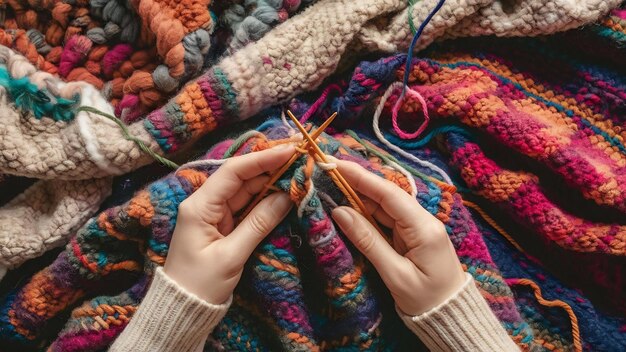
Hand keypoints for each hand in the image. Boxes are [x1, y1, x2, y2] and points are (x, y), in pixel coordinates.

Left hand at [164, 145, 294, 303]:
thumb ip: (259, 223)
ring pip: (247, 190)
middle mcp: (205, 204)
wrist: (181, 309)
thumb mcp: (231, 256)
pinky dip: (266, 198)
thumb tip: (287, 196)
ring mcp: (214, 214)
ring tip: (298, 170)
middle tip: (300, 156)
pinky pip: (247, 206)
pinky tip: (285, 191)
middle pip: (242, 177)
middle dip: (271, 166)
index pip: (234, 172)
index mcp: (199, 206)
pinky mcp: (223, 226)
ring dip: (272, 180)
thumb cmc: (200, 284)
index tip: (290, 151)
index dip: (263, 158)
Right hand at [329, 158, 465, 315]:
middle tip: (327, 170)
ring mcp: (418, 227)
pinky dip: (366, 212)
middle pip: (385, 196)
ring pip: (384, 206)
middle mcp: (423, 221)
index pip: (388, 194)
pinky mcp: (413, 236)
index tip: (336, 163)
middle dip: (356, 182)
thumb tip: (340, 212)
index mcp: (423, 228)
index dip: (361, 177)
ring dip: (358, 196)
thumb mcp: (394, 274)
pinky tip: (349, 206)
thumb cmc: (426, 300)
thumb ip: (368, 241)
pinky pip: (386, 219)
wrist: (452, 317)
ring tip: (331, 184)